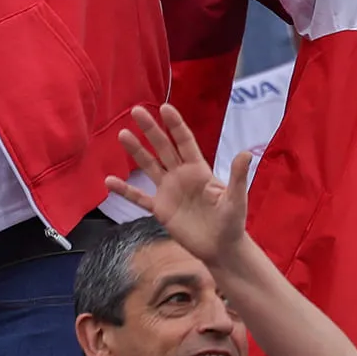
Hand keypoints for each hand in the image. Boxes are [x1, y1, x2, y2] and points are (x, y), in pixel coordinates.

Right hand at [108, 103, 249, 267]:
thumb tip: (247, 153)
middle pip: (163, 148)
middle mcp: (181, 176)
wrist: (221, 248)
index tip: (164, 107)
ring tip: (122, 135)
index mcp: (199, 170)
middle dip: (150, 130)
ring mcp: (168, 191)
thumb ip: (238, 177)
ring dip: (136, 151)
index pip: (184, 142)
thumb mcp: (236, 199)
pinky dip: (125, 190)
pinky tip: (109, 181)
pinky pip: (139, 197)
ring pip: (149, 166)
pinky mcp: (160, 209)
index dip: (175, 125)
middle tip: (136, 111)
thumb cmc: (232, 222)